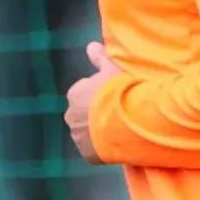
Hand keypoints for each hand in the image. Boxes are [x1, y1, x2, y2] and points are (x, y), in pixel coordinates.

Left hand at [64, 41, 120, 163]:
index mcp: (75, 93)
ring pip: (89, 133)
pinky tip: (118, 144)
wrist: (129, 120)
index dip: (103, 95)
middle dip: (99, 114)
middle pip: (86, 114)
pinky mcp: (87, 154)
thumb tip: (91, 45)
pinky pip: (95, 151)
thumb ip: (100, 57)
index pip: (86, 94)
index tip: (117, 97)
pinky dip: (103, 149)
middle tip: (121, 114)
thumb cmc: (121, 89)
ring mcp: (78, 136)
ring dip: (100, 132)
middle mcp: (70, 115)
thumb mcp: (113, 68)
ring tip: (122, 130)